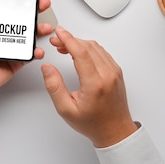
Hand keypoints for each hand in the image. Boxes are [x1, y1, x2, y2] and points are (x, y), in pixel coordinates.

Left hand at [0, 0, 52, 102]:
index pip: (5, 8)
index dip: (16, 0)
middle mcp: (0, 34)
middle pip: (20, 20)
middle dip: (33, 11)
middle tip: (42, 4)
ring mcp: (9, 48)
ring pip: (28, 36)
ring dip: (39, 30)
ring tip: (44, 27)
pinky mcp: (15, 61)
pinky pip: (28, 55)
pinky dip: (35, 52)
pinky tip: (37, 49)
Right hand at [41, 26, 137, 147]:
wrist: (115, 130)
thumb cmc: (93, 123)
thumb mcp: (66, 109)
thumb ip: (55, 87)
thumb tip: (47, 68)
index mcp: (95, 83)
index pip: (81, 53)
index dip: (68, 39)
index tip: (58, 33)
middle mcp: (108, 75)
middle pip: (88, 46)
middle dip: (70, 39)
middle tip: (56, 41)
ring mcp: (114, 72)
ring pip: (96, 47)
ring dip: (79, 43)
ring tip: (64, 47)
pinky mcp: (116, 72)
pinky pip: (102, 52)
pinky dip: (88, 48)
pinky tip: (79, 52)